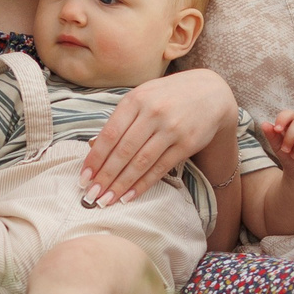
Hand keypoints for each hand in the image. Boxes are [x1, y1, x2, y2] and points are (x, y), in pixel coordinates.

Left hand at [79, 69, 235, 206]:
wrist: (210, 92)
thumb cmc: (167, 96)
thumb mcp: (142, 97)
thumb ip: (120, 119)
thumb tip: (94, 148)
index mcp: (136, 100)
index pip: (110, 134)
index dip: (95, 158)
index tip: (83, 177)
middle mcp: (152, 113)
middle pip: (123, 151)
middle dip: (105, 176)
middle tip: (91, 194)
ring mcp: (170, 129)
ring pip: (140, 162)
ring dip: (121, 184)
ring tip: (106, 200)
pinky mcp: (186, 144)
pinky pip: (160, 168)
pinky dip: (143, 184)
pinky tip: (129, 196)